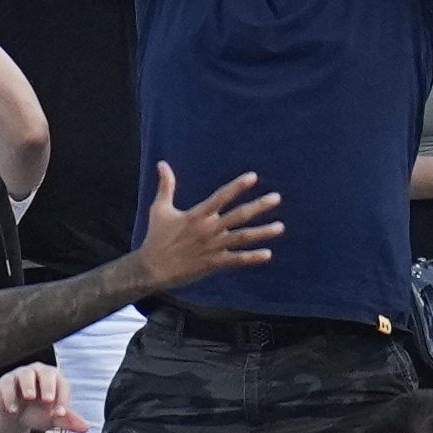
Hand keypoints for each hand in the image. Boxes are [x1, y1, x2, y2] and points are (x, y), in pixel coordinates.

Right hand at [0, 362, 89, 432]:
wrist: (16, 417)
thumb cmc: (38, 413)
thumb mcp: (53, 419)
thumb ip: (69, 421)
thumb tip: (85, 428)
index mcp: (56, 380)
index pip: (63, 385)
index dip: (63, 398)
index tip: (60, 413)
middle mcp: (40, 373)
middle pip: (46, 373)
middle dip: (48, 386)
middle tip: (48, 400)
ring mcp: (22, 374)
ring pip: (26, 374)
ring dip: (28, 386)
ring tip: (29, 397)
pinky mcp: (6, 380)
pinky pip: (8, 384)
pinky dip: (10, 396)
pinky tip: (13, 409)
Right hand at [132, 163, 283, 287]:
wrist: (152, 268)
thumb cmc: (156, 237)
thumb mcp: (159, 209)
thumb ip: (165, 186)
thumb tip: (162, 164)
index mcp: (196, 215)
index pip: (221, 197)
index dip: (237, 186)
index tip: (253, 177)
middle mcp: (208, 229)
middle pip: (238, 216)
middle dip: (259, 206)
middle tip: (277, 198)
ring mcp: (212, 247)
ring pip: (242, 238)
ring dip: (262, 232)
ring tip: (280, 227)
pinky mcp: (213, 263)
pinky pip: (236, 260)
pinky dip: (252, 258)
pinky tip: (268, 254)